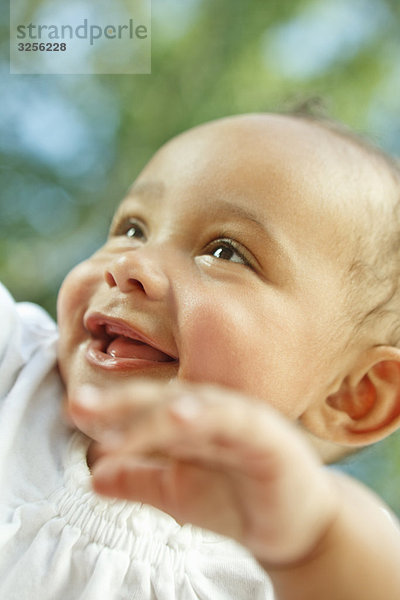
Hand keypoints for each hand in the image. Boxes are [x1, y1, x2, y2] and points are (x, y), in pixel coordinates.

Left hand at [69, 380, 337, 565]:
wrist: (293, 529)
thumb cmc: (236, 501)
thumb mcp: (177, 493)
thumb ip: (140, 480)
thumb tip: (94, 476)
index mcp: (191, 420)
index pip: (145, 410)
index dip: (111, 410)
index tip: (73, 411)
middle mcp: (213, 412)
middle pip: (163, 400)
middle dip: (122, 402)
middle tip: (80, 404)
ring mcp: (242, 421)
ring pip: (198, 407)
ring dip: (161, 410)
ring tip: (120, 413)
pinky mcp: (270, 438)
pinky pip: (240, 422)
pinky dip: (213, 416)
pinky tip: (184, 415)